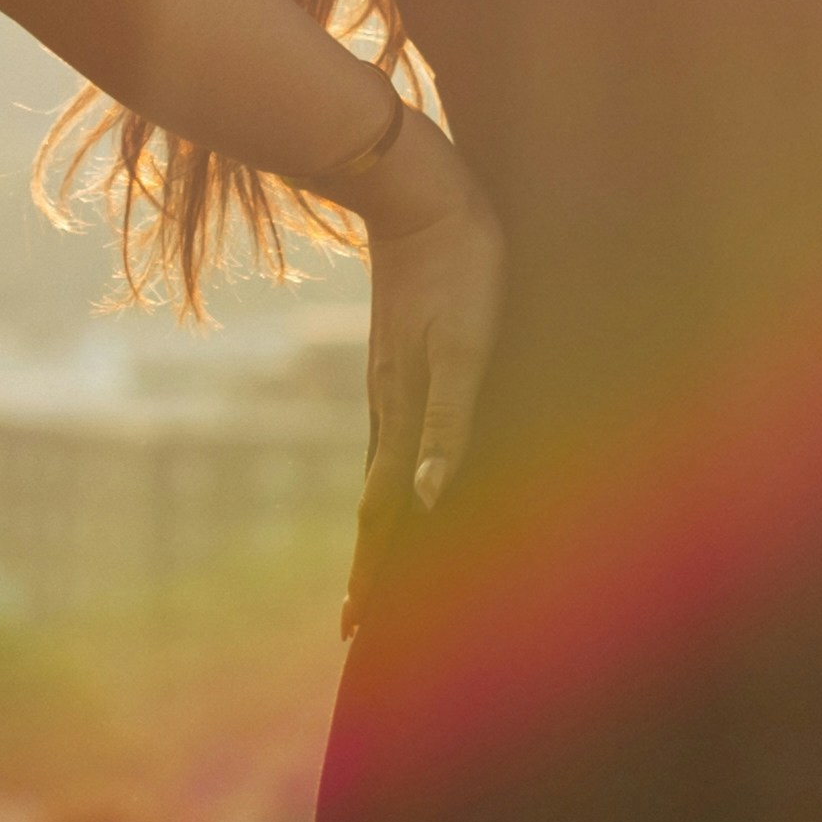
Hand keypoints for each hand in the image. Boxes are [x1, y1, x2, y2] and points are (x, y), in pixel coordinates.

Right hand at [349, 124, 504, 584]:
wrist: (420, 192)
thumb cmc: (460, 266)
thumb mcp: (466, 348)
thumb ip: (449, 424)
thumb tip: (427, 501)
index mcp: (403, 414)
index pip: (384, 516)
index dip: (375, 573)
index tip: (357, 629)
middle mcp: (390, 408)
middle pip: (376, 508)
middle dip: (370, 569)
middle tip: (355, 627)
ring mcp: (392, 383)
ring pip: (380, 475)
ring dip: (378, 529)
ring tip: (373, 568)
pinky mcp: (402, 358)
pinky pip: (394, 437)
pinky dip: (394, 478)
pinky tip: (403, 480)